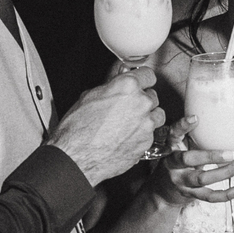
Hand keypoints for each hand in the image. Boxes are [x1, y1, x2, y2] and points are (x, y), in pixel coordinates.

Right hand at [49, 70, 164, 185]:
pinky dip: (142, 134)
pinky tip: (126, 137)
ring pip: (157, 115)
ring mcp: (146, 124)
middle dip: (142, 100)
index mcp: (127, 86)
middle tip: (126, 107)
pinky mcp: (147, 142)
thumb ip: (111, 85)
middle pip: (152, 96)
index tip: (140, 84)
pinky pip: (151, 134)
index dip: (142, 80)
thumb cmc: (78, 128)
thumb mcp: (90, 97)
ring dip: (147, 117)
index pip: (148, 75)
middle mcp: (141, 103)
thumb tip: (119, 79)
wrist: (77, 157)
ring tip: (129, 123)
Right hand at [150, 117, 233, 205]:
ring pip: (202, 178)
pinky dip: (227, 194)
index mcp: (171, 148)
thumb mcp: (180, 148)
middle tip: (232, 153)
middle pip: (189, 160)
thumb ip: (193, 137)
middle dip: (211, 156)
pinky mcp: (190, 195)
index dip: (183, 126)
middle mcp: (173, 165)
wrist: (162, 192)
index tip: (196, 118)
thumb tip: (221, 120)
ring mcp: (181, 182)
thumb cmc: (178, 164)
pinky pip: (210, 196)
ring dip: (225, 172)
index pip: (174, 135)